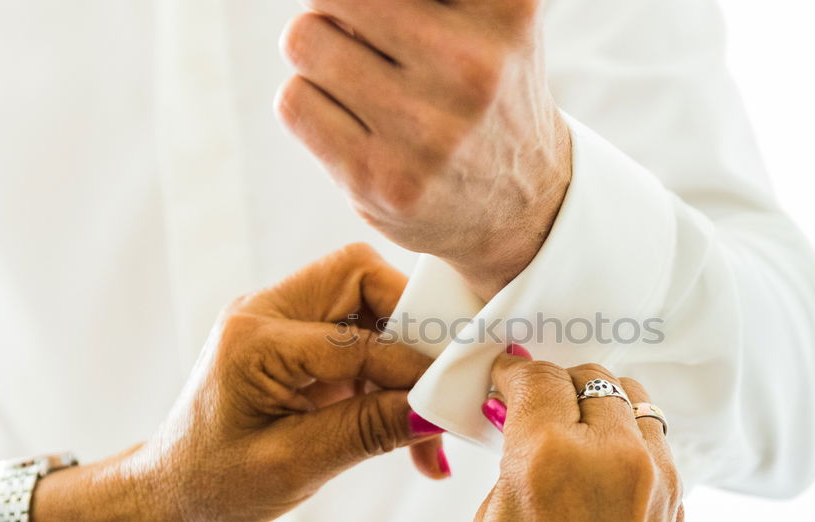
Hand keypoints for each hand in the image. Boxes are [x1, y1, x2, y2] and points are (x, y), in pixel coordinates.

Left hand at [27, 243, 446, 521]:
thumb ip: (369, 431)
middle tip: (438, 383)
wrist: (170, 489)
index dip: (410, 369)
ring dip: (403, 353)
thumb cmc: (215, 484)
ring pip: (366, 298)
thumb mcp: (295, 466)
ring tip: (419, 420)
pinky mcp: (296, 338)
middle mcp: (264, 311)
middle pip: (360, 276)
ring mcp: (280, 318)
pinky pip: (357, 331)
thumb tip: (436, 413)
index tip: (449, 404)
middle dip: (412, 325)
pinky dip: (386, 370)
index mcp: (252, 340)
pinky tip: (398, 419)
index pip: (355, 337)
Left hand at [276, 0, 571, 299]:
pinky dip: (310, 105)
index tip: (392, 19)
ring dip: (319, 56)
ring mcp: (425, 130)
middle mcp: (472, 68)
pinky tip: (352, 123)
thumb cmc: (484, 94)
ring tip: (360, 81)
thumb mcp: (493, 19)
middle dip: (338, 6)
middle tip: (362, 37)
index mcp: (508, 11)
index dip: (374, 0)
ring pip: (303, 39)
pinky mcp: (378, 178)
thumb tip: (336, 1)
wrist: (521, 207)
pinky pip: (293, 101)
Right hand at [472, 354, 683, 521]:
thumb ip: (511, 461)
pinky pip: (654, 440)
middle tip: (534, 405)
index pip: (538, 377)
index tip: (506, 378)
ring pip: (632, 399)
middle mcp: (611, 457)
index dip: (513, 373)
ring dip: (598, 404)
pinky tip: (602, 462)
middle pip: (589, 378)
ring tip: (574, 428)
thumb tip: (521, 426)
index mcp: (549, 457)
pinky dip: (627, 437)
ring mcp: (655, 478)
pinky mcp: (678, 500)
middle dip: (556, 385)